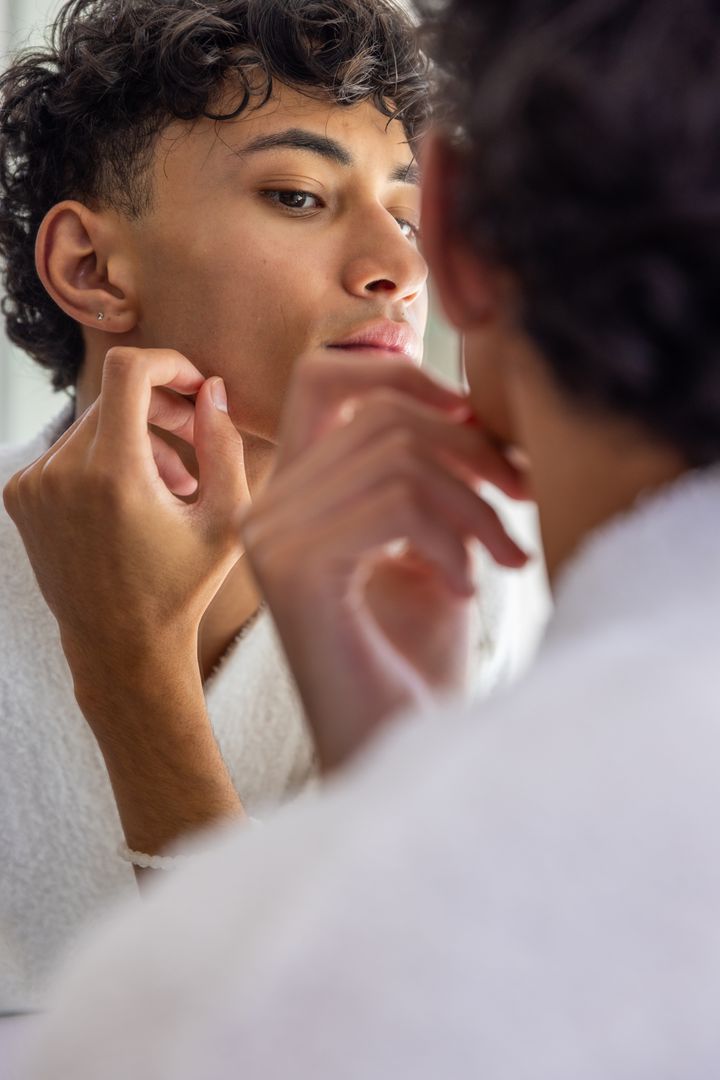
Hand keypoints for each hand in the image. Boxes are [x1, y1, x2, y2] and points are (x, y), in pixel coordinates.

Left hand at [3, 347, 249, 854]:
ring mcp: (34, 485)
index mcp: (114, 475)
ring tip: (172, 487)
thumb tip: (212, 390)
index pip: (128, 371)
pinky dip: (103, 460)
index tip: (194, 384)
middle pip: (114, 398)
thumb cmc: (183, 588)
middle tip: (196, 440)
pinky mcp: (21, 496)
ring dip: (136, 440)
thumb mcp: (226, 521)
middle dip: (161, 409)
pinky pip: (68, 451)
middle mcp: (62, 473)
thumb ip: (223, 446)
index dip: (168, 363)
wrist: (121, 647)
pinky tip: (132, 501)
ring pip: (93, 425)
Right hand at [242, 353, 528, 770]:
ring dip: (475, 506)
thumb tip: (462, 403)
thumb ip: (430, 472)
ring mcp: (271, 537)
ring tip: (505, 558)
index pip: (324, 377)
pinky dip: (452, 539)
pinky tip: (464, 587)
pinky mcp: (293, 570)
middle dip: (473, 452)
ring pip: (397, 458)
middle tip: (523, 503)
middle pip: (382, 417)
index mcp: (294, 494)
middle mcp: (268, 508)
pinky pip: (394, 504)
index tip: (472, 417)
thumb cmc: (417, 660)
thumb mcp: (432, 545)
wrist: (397, 752)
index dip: (400, 373)